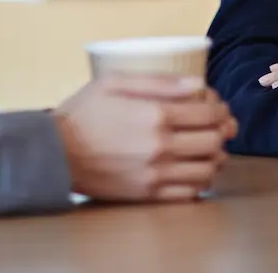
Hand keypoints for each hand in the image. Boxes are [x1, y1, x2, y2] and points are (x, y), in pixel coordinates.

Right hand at [53, 74, 237, 201]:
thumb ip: (159, 82)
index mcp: (155, 115)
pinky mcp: (147, 195)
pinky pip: (189, 193)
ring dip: (216, 157)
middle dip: (224, 130)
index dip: (221, 108)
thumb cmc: (82, 114)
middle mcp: (159, 147)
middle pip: (214, 141)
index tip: (219, 105)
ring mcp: (154, 175)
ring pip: (207, 170)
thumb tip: (198, 83)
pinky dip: (201, 181)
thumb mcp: (115, 82)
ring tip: (211, 148)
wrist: (53, 154)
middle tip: (222, 125)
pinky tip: (195, 170)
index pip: (208, 113)